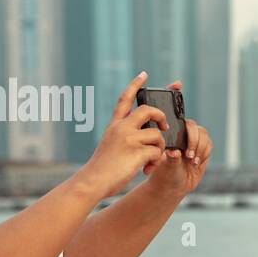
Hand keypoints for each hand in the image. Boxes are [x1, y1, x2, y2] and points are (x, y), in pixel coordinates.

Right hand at [76, 72, 168, 198]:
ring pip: (157, 135)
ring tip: (151, 160)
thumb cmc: (103, 168)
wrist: (93, 182)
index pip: (125, 99)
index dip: (135, 85)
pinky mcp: (137, 152)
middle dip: (161, 116)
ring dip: (159, 148)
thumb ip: (125, 136)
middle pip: (148, 110)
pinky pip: (157, 152)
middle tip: (164, 125)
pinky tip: (147, 169)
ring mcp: (129, 139)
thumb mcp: (110, 144)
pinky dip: (156, 161)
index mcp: (114, 125)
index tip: (144, 74)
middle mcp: (121, 128)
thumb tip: (149, 133)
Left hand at [144, 79, 211, 196]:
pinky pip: (208, 144)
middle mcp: (179, 131)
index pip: (170, 109)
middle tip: (186, 153)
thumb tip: (174, 151)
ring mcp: (191, 138)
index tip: (176, 83)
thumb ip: (169, 158)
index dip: (174, 93)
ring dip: (197, 147)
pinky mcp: (202, 147)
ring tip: (190, 160)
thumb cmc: (161, 174)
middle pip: (190, 123)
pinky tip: (195, 162)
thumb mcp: (161, 166)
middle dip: (191, 137)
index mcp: (165, 131)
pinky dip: (203, 153)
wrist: (171, 187)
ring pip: (201, 133)